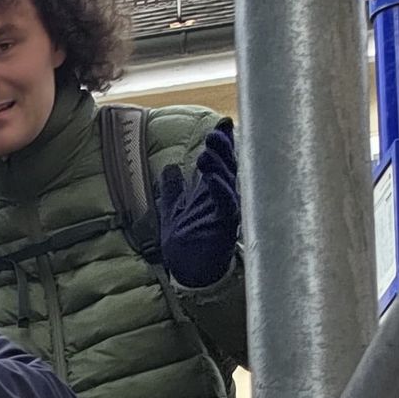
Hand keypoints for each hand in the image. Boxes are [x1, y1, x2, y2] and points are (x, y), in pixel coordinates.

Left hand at [157, 118, 238, 286]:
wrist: (189, 273)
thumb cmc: (186, 244)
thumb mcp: (173, 211)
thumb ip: (173, 189)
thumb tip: (170, 167)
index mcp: (212, 192)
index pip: (219, 162)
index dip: (222, 143)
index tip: (221, 124)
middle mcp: (223, 198)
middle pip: (227, 166)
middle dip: (223, 148)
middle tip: (215, 132)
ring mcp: (226, 210)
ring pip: (229, 181)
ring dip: (220, 164)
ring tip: (209, 151)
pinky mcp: (226, 225)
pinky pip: (225, 203)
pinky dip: (219, 189)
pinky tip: (211, 176)